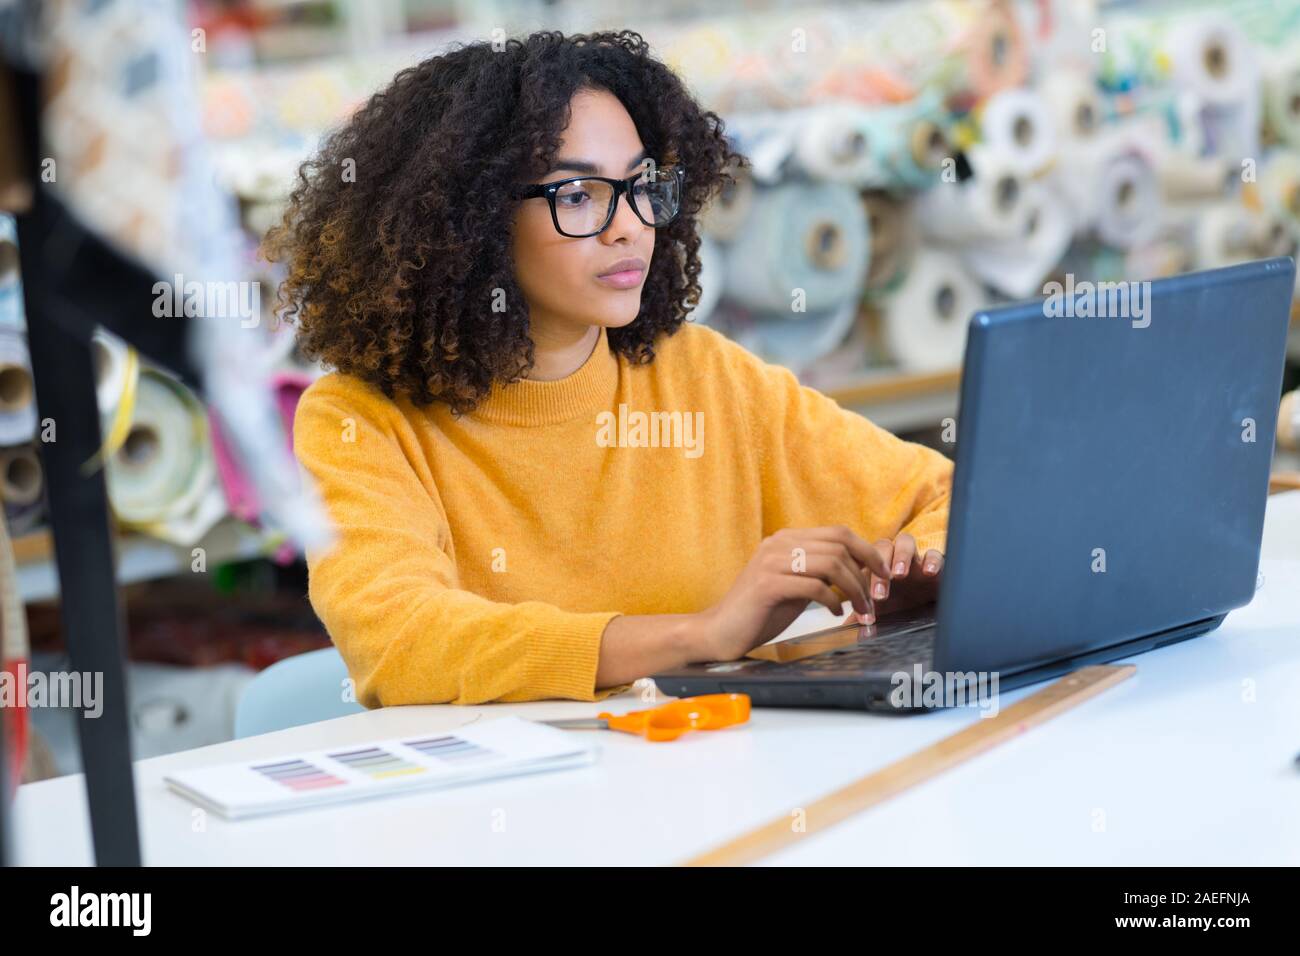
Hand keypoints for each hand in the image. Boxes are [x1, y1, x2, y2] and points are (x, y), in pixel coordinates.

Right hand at [689, 525, 892, 662]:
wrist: (719, 631)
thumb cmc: (760, 611)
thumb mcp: (794, 584)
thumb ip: (819, 571)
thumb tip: (860, 569)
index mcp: (786, 540)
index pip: (838, 532)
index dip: (866, 550)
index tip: (883, 573)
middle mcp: (779, 544)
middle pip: (839, 545)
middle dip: (865, 572)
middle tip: (875, 598)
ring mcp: (771, 563)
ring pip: (831, 564)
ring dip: (854, 589)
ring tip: (860, 609)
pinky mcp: (767, 586)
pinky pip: (814, 586)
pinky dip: (832, 600)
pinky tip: (835, 613)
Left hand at [856, 532, 942, 623]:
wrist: (929, 603)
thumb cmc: (899, 602)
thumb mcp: (880, 611)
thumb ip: (863, 616)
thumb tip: (843, 630)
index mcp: (876, 565)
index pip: (863, 561)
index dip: (860, 579)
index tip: (861, 605)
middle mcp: (894, 557)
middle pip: (882, 548)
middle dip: (879, 568)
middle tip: (879, 594)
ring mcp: (915, 557)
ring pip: (905, 542)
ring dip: (901, 556)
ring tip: (899, 574)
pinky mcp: (937, 563)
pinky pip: (935, 553)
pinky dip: (932, 560)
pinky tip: (929, 572)